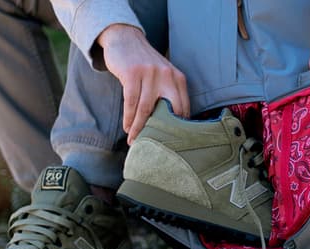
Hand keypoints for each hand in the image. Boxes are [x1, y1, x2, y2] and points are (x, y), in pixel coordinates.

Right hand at [97, 24, 189, 143]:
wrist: (125, 39)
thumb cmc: (144, 65)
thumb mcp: (162, 76)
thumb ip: (168, 95)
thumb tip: (170, 127)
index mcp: (178, 78)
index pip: (183, 109)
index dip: (177, 129)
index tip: (171, 143)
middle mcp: (167, 75)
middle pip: (168, 111)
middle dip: (160, 132)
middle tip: (153, 147)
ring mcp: (150, 73)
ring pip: (146, 109)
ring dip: (139, 128)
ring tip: (135, 141)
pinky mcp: (132, 73)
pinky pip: (131, 102)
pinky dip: (129, 118)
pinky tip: (127, 128)